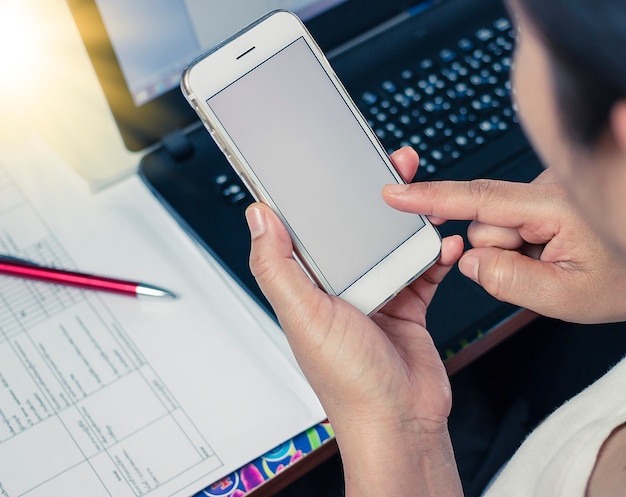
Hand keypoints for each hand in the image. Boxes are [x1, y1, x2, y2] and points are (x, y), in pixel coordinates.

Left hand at [245, 147, 463, 496]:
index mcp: (308, 285)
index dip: (314, 194)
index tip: (326, 164)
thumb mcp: (305, 317)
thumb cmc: (349, 382)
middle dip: (371, 196)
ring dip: (409, 221)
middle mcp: (340, 286)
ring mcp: (375, 293)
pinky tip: (446, 244)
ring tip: (426, 199)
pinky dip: (436, 254)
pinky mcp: (408, 303)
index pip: (306, 228)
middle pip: (354, 227)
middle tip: (388, 166)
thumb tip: (258, 216)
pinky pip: (423, 268)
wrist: (400, 421)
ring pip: (391, 242)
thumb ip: (278, 267)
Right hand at [384, 156, 625, 323]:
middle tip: (541, 273)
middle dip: (499, 254)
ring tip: (554, 263)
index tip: (395, 193)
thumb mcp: (567, 298)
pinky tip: (555, 253)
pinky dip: (524, 245)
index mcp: (553, 206)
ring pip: (496, 228)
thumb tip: (469, 261)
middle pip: (484, 224)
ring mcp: (545, 191)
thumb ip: (508, 281)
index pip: (477, 198)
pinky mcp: (545, 198)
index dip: (430, 198)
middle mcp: (546, 189)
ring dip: (514, 252)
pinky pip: (511, 225)